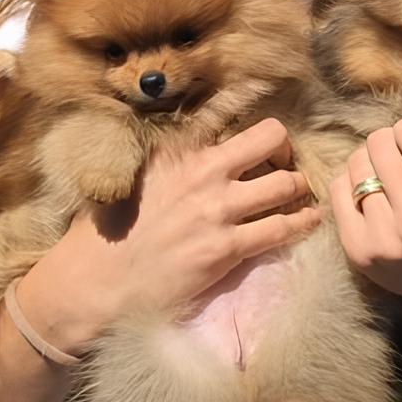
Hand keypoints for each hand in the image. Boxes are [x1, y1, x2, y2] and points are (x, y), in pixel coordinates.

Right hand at [23, 118, 321, 349]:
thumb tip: (194, 153)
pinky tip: (307, 223)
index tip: (265, 145)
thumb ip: (168, 163)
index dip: (253, 132)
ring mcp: (217, 210)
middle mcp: (201, 171)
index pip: (230, 118)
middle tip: (286, 167)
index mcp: (176, 151)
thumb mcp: (133, 180)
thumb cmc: (105, 235)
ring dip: (299, 190)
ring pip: (286, 184)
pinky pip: (282, 228)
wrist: (94, 283)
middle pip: (270, 138)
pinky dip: (302, 224)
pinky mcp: (226, 248)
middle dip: (287, 152)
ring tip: (300, 198)